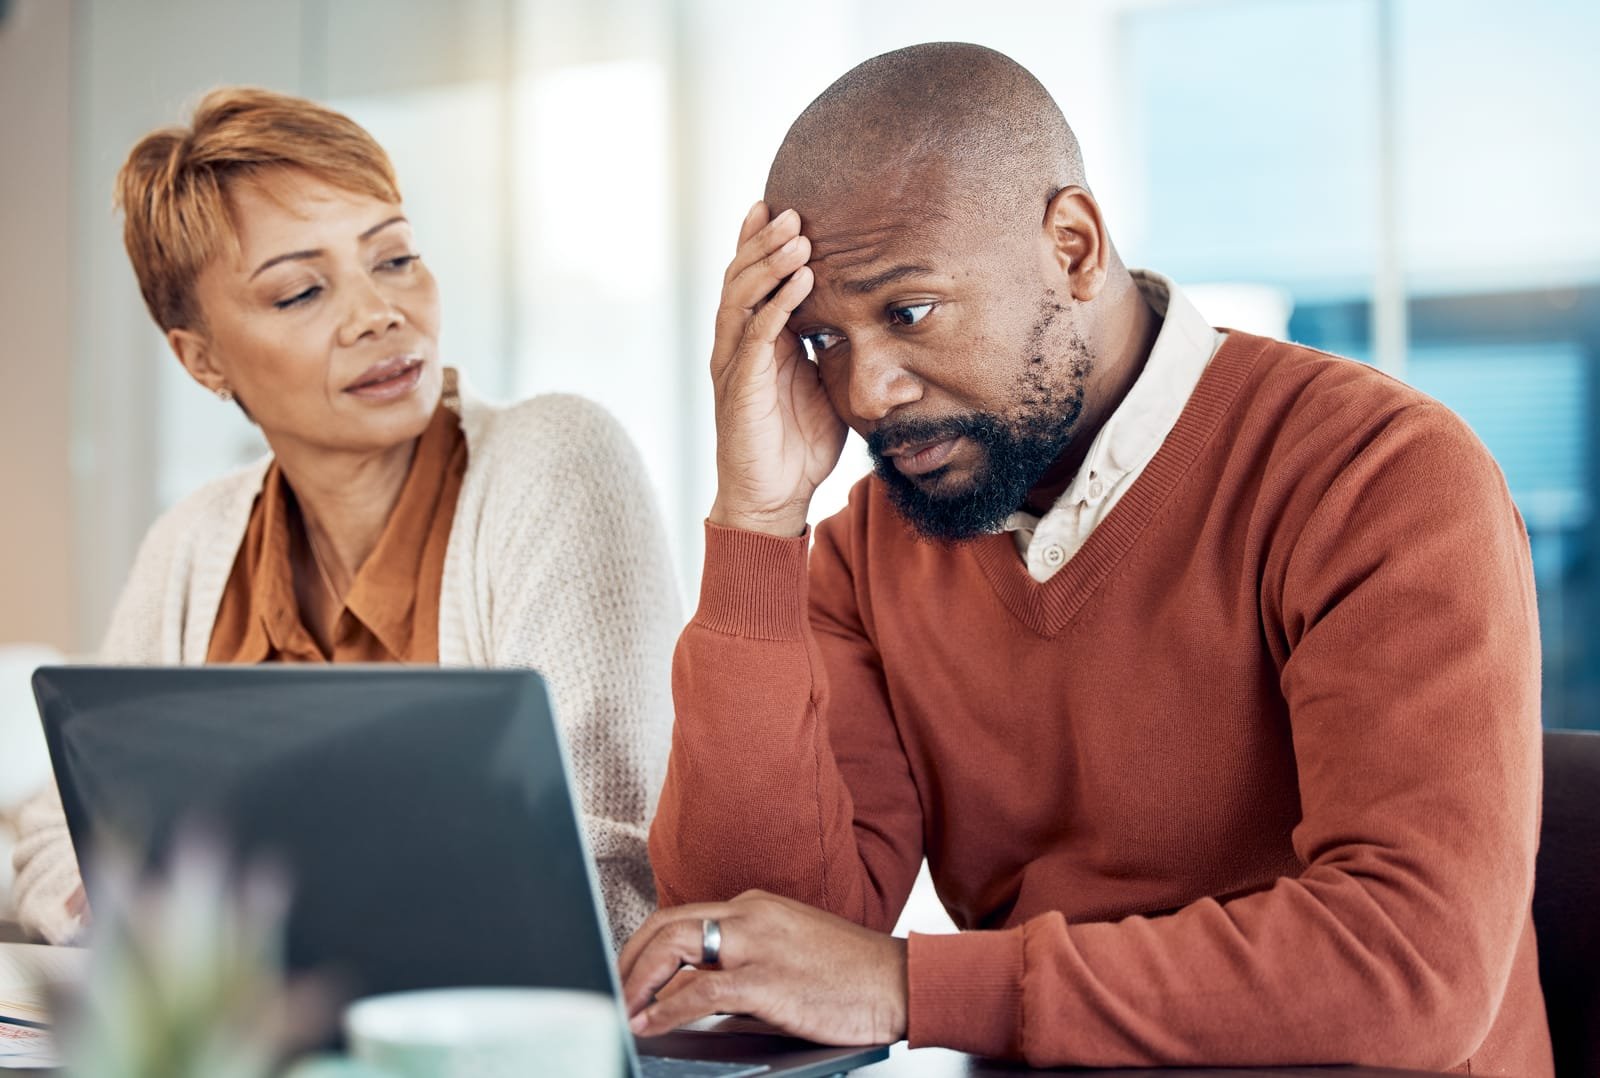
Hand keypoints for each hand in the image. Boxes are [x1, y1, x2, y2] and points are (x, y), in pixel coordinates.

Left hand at [618, 890, 906, 1045]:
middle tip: (611, 992)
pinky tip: (651, 1022)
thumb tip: (699, 991)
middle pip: (666, 925)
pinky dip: (667, 1006)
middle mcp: (751, 915)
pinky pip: (700, 990)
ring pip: (675, 948)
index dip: (643, 946)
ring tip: (621, 1010)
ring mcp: (758, 945)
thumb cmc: (851, 974)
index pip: (680, 915)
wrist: (900, 982)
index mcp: (755, 906)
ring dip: (637, 983)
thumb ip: (747, 958)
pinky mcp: (768, 980)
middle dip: (629, 960)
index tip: (626, 972)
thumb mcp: (791, 949)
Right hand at [708, 202, 847, 536]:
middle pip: (741, 277)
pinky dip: (777, 306)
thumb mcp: (822, 386)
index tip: (782, 207)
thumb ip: (829, 349)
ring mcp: (734, 364)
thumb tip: (858, 318)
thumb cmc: (799, 446)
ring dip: (769, 265)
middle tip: (793, 211)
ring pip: (741, 298)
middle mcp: (737, 345)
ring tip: (798, 239)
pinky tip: (799, 284)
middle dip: (765, 241)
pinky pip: (755, 336)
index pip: (753, 279)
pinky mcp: (740, 388)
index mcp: (756, 341)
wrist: (776, 498)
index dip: (761, 243)